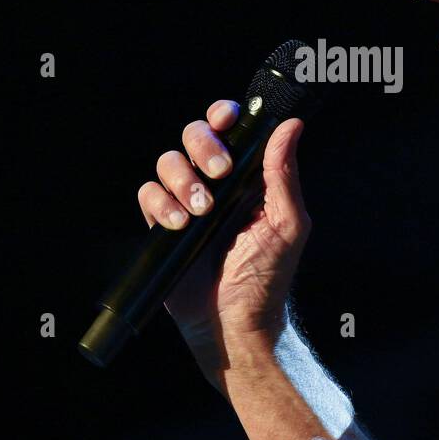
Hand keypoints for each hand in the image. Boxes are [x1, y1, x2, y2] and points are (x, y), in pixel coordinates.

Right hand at [136, 99, 310, 386]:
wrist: (235, 323)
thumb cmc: (268, 277)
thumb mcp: (288, 223)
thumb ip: (284, 174)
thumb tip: (291, 125)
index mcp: (247, 177)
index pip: (230, 131)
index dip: (222, 116)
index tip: (225, 119)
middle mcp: (215, 184)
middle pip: (193, 135)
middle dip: (203, 146)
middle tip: (219, 173)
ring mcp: (186, 203)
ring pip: (167, 162)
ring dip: (181, 179)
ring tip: (200, 210)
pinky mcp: (161, 226)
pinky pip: (148, 195)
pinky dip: (160, 203)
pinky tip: (179, 224)